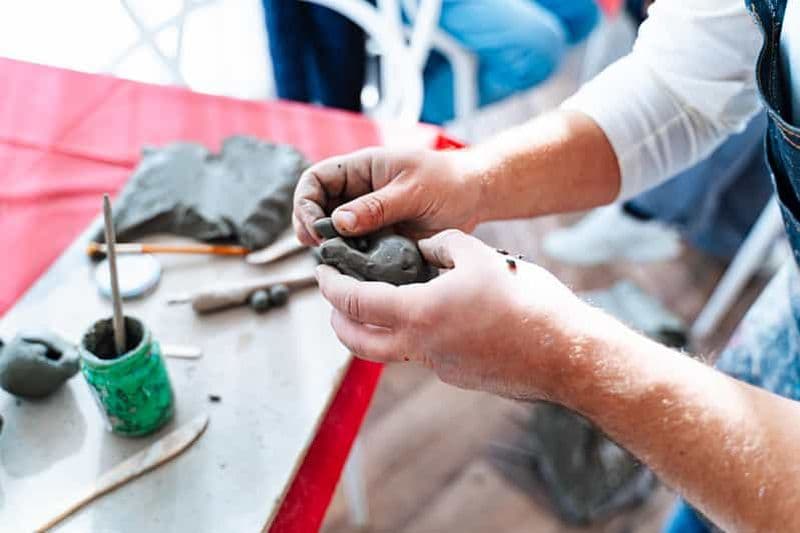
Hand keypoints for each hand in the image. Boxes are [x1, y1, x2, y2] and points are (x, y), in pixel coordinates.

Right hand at [293, 148, 483, 245]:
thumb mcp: (413, 191)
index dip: (305, 202)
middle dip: (311, 230)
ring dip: (330, 249)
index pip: (315, 180)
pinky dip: (350, 262)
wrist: (474, 196)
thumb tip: (338, 222)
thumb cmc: (447, 182)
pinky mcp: (377, 240)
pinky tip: (357, 271)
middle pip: (315, 209)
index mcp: (360, 169)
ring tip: (339, 263)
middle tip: (323, 251)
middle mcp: (357, 193)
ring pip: (332, 234)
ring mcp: (365, 218)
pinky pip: (353, 252)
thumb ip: (377, 207)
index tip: (314, 227)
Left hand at [315, 229, 610, 400]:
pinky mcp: (458, 375)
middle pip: (357, 342)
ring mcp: (439, 366)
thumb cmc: (526, 301)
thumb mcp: (478, 255)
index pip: (355, 302)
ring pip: (388, 351)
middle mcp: (420, 347)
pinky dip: (412, 334)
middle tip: (335, 296)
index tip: (322, 272)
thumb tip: (423, 249)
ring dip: (372, 330)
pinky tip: (434, 313)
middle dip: (337, 318)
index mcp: (419, 314)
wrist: (565, 353)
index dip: (332, 286)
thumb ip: (441, 246)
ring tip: (379, 303)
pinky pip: (422, 354)